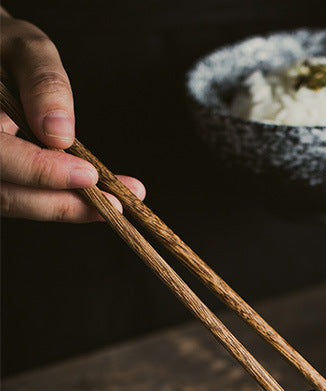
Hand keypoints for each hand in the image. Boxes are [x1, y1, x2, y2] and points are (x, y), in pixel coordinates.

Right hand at [0, 9, 144, 221]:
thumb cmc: (3, 49)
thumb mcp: (23, 48)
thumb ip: (43, 82)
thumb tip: (60, 133)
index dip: (39, 170)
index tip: (88, 174)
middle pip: (7, 195)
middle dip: (64, 203)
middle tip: (116, 203)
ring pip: (14, 202)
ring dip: (69, 209)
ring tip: (116, 203)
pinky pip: (23, 198)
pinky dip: (60, 201)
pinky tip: (98, 199)